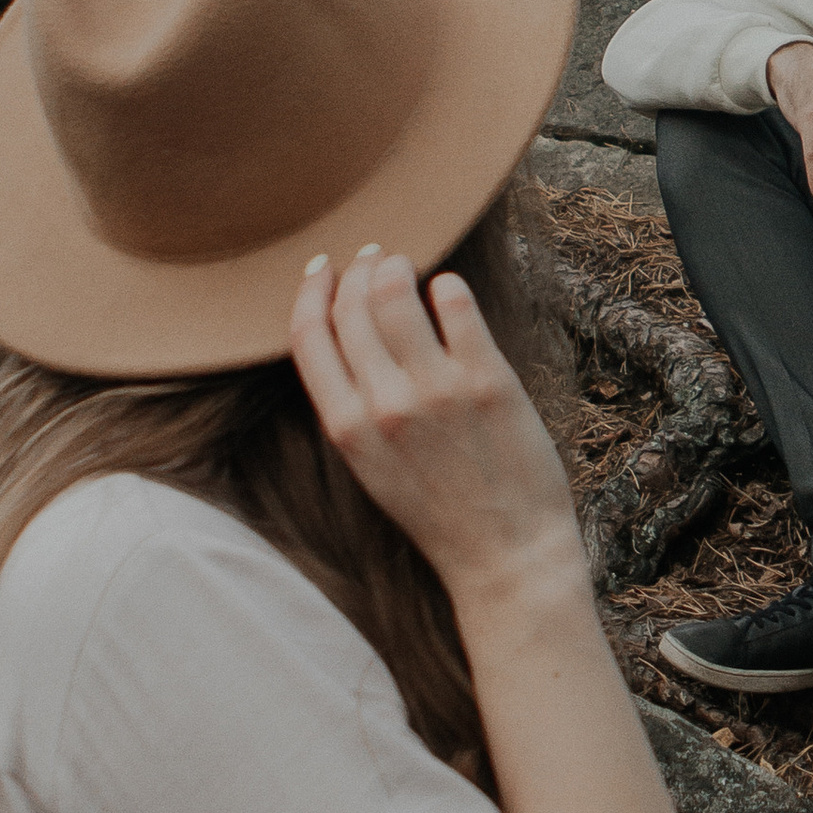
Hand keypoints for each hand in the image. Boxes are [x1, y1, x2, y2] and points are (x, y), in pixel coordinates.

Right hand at [289, 247, 584, 617]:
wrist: (505, 556)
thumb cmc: (441, 513)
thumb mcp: (373, 467)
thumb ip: (354, 408)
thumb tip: (348, 336)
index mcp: (346, 428)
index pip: (307, 336)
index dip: (310, 292)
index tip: (320, 269)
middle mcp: (384, 404)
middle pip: (351, 306)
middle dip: (358, 269)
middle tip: (374, 256)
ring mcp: (436, 390)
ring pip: (397, 294)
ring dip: (398, 267)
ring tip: (408, 264)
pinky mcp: (488, 380)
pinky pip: (457, 305)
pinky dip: (447, 286)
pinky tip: (449, 288)